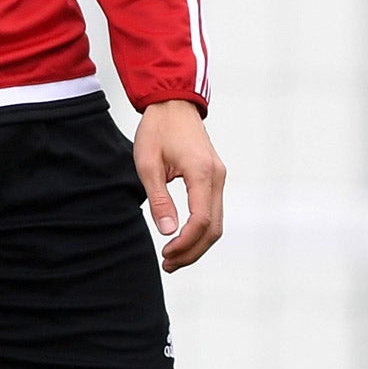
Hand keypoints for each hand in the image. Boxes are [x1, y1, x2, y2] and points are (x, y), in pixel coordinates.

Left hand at [135, 99, 224, 271]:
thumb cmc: (157, 130)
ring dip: (197, 244)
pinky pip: (213, 210)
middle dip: (192, 251)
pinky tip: (182, 238)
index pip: (202, 220)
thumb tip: (167, 232)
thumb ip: (160, 199)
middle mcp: (217, 176)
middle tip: (167, 265)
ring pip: (217, 222)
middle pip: (214, 227)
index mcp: (202, 173)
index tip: (165, 253)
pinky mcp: (215, 177)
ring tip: (172, 257)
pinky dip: (201, 230)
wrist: (173, 104)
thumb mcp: (148, 164)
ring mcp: (219, 176)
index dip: (185, 243)